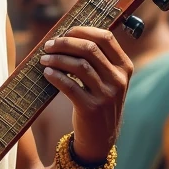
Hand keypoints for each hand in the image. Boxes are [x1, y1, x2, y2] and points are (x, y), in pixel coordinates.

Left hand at [40, 26, 132, 163]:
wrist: (100, 137)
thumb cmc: (97, 101)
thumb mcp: (106, 80)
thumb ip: (96, 59)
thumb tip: (66, 35)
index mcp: (124, 67)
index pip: (105, 37)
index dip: (82, 31)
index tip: (65, 32)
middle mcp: (118, 80)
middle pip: (89, 49)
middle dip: (65, 43)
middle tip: (48, 45)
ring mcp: (106, 95)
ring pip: (78, 66)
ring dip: (57, 59)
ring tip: (43, 59)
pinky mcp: (91, 109)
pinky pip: (69, 86)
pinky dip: (55, 76)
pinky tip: (47, 73)